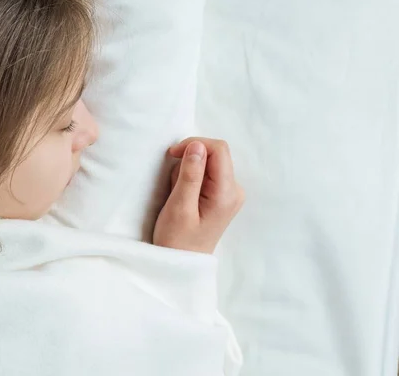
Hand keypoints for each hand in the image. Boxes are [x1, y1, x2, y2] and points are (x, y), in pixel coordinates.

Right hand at [153, 137, 244, 253]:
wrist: (181, 263)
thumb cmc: (177, 239)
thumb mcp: (179, 206)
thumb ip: (190, 174)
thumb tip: (197, 145)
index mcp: (227, 193)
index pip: (219, 149)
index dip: (194, 144)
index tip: (172, 154)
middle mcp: (234, 190)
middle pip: (214, 154)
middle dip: (189, 160)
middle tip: (174, 183)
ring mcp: (230, 193)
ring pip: (208, 163)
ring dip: (187, 171)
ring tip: (177, 194)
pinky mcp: (221, 196)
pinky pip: (207, 174)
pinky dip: (191, 178)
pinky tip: (183, 195)